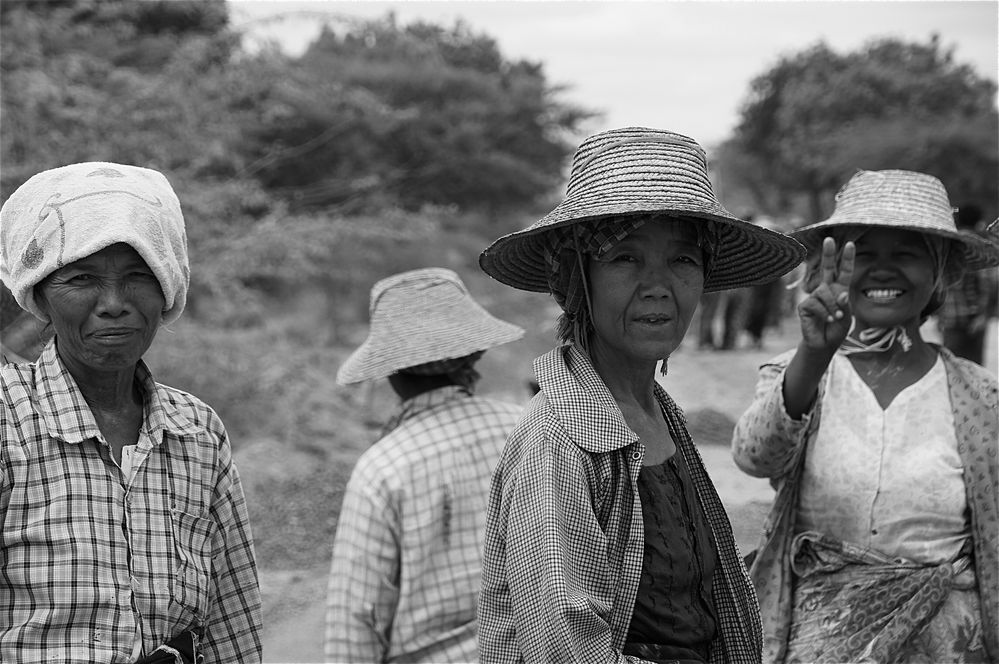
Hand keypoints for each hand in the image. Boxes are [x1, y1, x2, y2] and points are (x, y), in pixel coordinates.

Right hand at [797, 237, 854, 351]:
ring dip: (833, 305)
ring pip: (824, 291)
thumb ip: (845, 304)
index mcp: (839, 290)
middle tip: (829, 239)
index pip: (843, 272)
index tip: (851, 244)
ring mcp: (814, 297)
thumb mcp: (847, 317)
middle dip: (828, 254)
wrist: (824, 344)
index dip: (847, 259)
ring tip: (836, 317)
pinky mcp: (804, 306)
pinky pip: (815, 302)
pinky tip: (826, 319)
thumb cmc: (836, 329)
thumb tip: (840, 293)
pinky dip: (824, 312)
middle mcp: (826, 290)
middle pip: (826, 268)